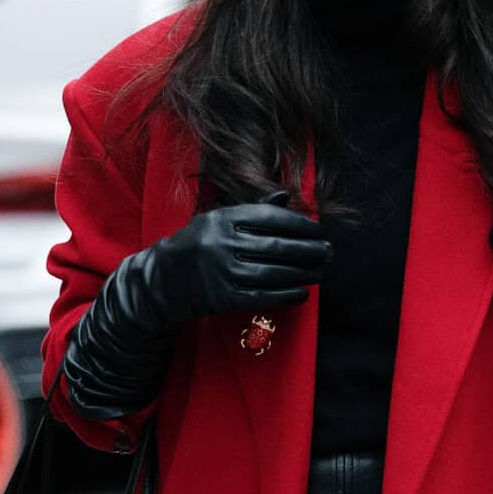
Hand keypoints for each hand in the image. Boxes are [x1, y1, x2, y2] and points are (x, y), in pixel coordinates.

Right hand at [145, 198, 330, 323]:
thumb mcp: (218, 219)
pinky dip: (286, 295)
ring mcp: (222, 272)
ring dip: (302, 273)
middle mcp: (221, 244)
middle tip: (329, 252)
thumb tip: (286, 195)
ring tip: (320, 271)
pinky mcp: (224, 298)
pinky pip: (263, 296)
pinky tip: (303, 292)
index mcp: (222, 219)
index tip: (318, 230)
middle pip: (276, 246)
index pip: (269, 218)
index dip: (298, 224)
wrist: (163, 280)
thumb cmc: (199, 245)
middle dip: (308, 249)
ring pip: (273, 272)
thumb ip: (253, 209)